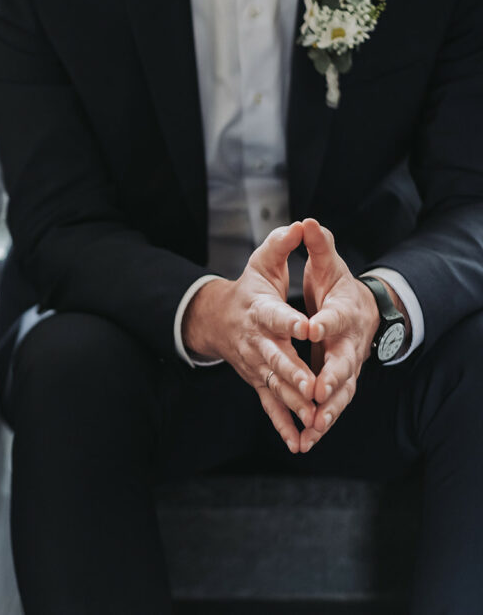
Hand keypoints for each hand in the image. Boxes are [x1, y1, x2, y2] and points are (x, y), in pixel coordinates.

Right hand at [183, 222, 315, 453]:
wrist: (215, 320)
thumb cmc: (247, 289)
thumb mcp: (261, 263)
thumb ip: (280, 246)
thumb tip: (301, 225)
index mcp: (260, 310)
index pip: (275, 315)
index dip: (290, 319)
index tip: (306, 324)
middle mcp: (257, 341)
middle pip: (276, 358)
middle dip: (294, 373)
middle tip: (312, 386)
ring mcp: (256, 364)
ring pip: (276, 386)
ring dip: (293, 403)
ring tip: (313, 418)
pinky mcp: (257, 381)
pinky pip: (270, 405)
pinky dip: (283, 425)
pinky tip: (299, 443)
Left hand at [299, 219, 378, 452]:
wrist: (363, 311)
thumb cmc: (339, 286)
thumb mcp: (329, 264)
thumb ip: (318, 246)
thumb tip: (307, 221)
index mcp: (344, 313)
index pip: (335, 317)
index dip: (324, 322)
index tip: (311, 327)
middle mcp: (348, 344)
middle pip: (343, 364)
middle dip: (331, 378)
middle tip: (318, 390)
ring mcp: (345, 368)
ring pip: (339, 393)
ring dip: (327, 411)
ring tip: (313, 428)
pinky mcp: (337, 384)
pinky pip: (329, 408)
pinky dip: (318, 426)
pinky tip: (302, 443)